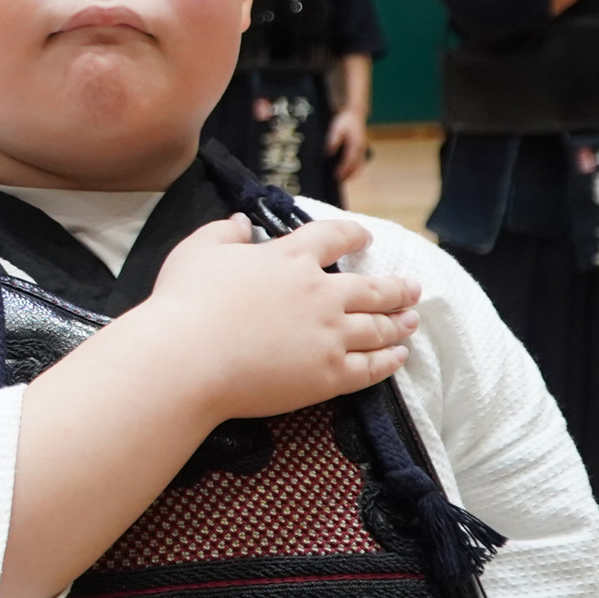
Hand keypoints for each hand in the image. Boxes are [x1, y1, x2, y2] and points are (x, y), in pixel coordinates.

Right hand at [133, 215, 419, 418]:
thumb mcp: (197, 250)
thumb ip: (224, 232)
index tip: (366, 239)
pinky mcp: (327, 375)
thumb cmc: (185, 303)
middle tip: (413, 288)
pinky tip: (399, 357)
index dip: (354, 236)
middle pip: (372, 287)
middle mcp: (319, 294)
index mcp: (290, 259)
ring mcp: (328, 336)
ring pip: (378, 327)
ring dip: (399, 323)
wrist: (187, 359)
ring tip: (411, 321)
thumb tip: (243, 222)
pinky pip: (370, 368)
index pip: (334, 237)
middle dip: (397, 287)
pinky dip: (389, 361)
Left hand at [327, 109, 368, 182]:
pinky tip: (348, 171)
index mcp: (355, 144)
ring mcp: (363, 149)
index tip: (336, 176)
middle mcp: (361, 148)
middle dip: (348, 175)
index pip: (349, 160)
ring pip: (360, 165)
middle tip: (339, 182)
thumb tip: (329, 153)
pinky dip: (355, 168)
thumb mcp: (336, 128)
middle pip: (356, 166)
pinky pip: (360, 162)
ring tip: (343, 179)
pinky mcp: (362, 148)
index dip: (343, 170)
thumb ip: (333, 140)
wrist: (356, 113)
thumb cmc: (345, 121)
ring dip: (353, 173)